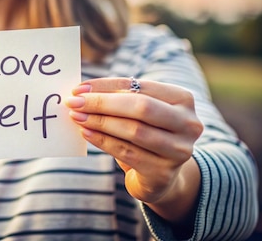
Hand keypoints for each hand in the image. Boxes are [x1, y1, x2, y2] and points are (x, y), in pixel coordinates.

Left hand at [65, 78, 202, 223]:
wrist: (161, 176)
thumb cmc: (145, 134)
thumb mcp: (138, 113)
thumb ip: (118, 99)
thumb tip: (82, 92)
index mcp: (183, 99)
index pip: (139, 86)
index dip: (107, 86)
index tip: (79, 88)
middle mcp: (188, 123)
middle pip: (140, 107)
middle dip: (102, 103)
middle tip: (74, 102)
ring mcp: (179, 150)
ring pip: (134, 131)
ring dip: (100, 122)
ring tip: (77, 117)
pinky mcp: (164, 173)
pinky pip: (127, 153)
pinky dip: (103, 141)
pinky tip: (86, 133)